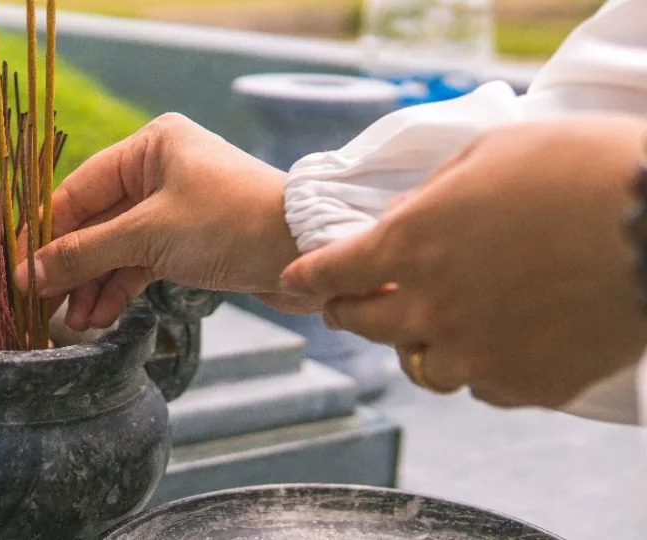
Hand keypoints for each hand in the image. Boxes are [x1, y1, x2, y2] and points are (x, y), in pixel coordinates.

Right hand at [14, 113, 300, 329]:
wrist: (305, 252)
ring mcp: (174, 208)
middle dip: (70, 267)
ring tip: (71, 323)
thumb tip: (28, 275)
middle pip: (94, 223)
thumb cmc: (230, 224)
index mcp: (150, 146)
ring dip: (93, 285)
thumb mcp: (150, 235)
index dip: (44, 233)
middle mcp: (160, 171)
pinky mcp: (188, 241)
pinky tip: (98, 317)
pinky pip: (140, 263)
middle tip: (39, 305)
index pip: (78, 190)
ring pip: (116, 248)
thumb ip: (86, 254)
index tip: (15, 269)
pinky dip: (120, 289)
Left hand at [281, 116, 646, 408]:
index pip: (329, 272)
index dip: (306, 277)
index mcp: (409, 246)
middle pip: (364, 328)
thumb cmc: (577, 168)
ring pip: (424, 369)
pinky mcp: (527, 385)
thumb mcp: (486, 156)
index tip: (292, 282)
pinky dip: (480, 368)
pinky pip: (483, 388)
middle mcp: (431, 309)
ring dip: (420, 346)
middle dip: (350, 314)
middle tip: (352, 308)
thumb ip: (430, 196)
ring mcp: (478, 354)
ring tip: (438, 327)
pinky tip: (498, 344)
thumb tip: (404, 221)